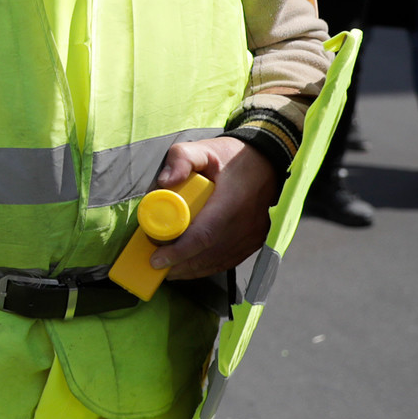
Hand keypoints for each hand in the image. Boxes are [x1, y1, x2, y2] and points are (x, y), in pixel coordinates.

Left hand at [147, 135, 279, 280]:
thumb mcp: (202, 149)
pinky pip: (228, 261)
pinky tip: (189, 267)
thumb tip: (163, 182)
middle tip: (154, 265)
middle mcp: (246, 223)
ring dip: (190, 269)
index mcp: (232, 202)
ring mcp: (252, 235)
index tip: (156, 259)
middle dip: (179, 265)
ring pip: (217, 262)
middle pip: (208, 254)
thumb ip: (181, 159)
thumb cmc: (230, 157)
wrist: (263, 161)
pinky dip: (207, 267)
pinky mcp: (254, 241)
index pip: (204, 235)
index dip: (179, 252)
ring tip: (166, 268)